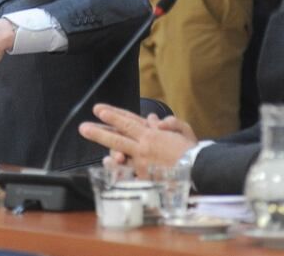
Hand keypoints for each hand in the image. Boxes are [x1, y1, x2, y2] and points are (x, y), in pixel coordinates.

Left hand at [78, 103, 196, 177]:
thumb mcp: (183, 131)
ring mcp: (141, 160)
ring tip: (88, 134)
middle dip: (99, 128)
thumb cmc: (192, 151)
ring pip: (117, 148)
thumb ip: (168, 122)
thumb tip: (151, 119)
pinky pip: (124, 169)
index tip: (99, 109)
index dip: (113, 114)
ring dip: (102, 140)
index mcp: (152, 133)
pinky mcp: (143, 174)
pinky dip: (114, 165)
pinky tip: (106, 161)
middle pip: (117, 133)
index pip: (128, 121)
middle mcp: (144, 145)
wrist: (199, 170)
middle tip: (83, 126)